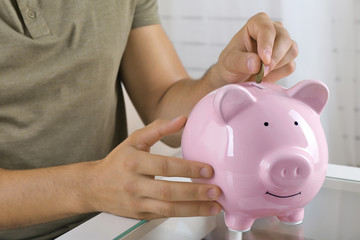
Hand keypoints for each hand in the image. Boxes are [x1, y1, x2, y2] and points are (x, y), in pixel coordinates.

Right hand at [88, 116, 221, 219]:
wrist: (93, 186)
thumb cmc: (117, 161)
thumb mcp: (134, 140)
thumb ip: (158, 128)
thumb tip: (183, 119)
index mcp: (133, 162)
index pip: (164, 166)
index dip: (187, 169)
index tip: (208, 170)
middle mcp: (134, 184)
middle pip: (168, 191)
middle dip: (195, 192)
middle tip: (216, 190)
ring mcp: (137, 202)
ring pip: (168, 209)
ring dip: (194, 208)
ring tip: (215, 205)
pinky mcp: (140, 215)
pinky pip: (164, 215)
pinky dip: (184, 214)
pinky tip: (200, 210)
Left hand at [211, 12, 297, 86]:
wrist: (235, 77)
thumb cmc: (231, 64)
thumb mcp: (229, 63)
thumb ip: (240, 61)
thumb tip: (256, 63)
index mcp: (257, 23)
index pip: (267, 29)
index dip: (267, 44)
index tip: (264, 60)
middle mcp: (273, 30)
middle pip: (285, 39)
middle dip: (275, 57)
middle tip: (263, 72)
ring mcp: (282, 44)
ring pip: (291, 52)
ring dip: (277, 66)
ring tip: (259, 73)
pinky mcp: (287, 58)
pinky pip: (290, 66)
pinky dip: (278, 74)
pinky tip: (265, 76)